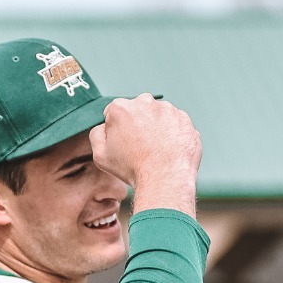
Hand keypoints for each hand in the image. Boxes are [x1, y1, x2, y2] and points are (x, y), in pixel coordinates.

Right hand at [90, 94, 201, 215]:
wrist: (165, 179)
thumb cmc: (131, 169)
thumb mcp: (100, 155)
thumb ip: (97, 134)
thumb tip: (104, 126)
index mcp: (121, 107)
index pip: (115, 112)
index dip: (117, 129)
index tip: (123, 143)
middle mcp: (145, 102)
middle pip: (138, 111)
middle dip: (138, 124)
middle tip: (141, 147)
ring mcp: (168, 110)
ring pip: (159, 116)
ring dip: (157, 128)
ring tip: (157, 150)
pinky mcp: (185, 120)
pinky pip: (176, 125)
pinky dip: (173, 134)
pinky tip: (170, 150)